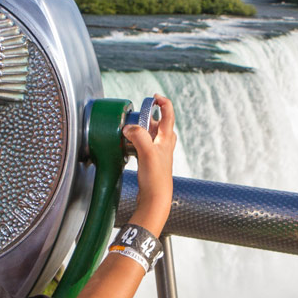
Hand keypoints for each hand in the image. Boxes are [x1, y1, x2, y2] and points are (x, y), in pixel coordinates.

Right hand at [122, 94, 175, 236]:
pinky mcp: (151, 160)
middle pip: (159, 123)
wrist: (155, 199)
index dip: (163, 102)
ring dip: (141, 129)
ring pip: (151, 134)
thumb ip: (139, 137)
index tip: (153, 97)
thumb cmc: (155, 178)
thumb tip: (128, 128)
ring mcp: (158, 152)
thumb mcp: (147, 153)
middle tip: (136, 116)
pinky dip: (137, 141)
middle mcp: (165, 144)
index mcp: (167, 139)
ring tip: (130, 131)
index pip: (168, 114)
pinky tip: (129, 145)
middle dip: (148, 117)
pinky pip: (144, 144)